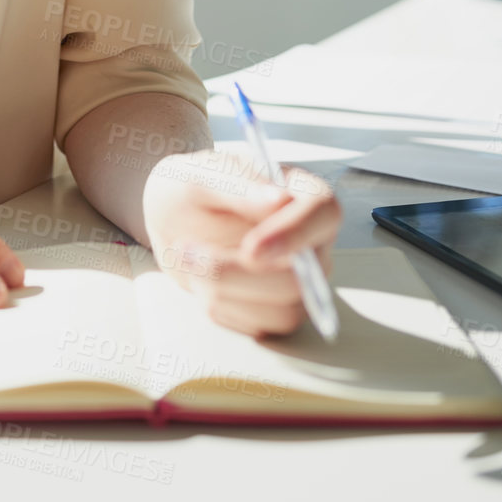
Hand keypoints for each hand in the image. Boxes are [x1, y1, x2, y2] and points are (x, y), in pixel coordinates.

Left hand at [141, 146, 341, 338]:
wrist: (176, 221)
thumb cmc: (196, 188)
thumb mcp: (205, 175)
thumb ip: (240, 184)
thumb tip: (279, 199)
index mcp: (304, 195)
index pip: (324, 213)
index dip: (295, 234)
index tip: (252, 249)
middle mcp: (312, 241)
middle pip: (300, 278)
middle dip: (235, 273)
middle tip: (188, 252)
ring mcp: (302, 281)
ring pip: (283, 310)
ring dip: (223, 290)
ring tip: (189, 259)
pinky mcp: (280, 310)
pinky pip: (260, 326)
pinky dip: (222, 307)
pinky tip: (203, 280)